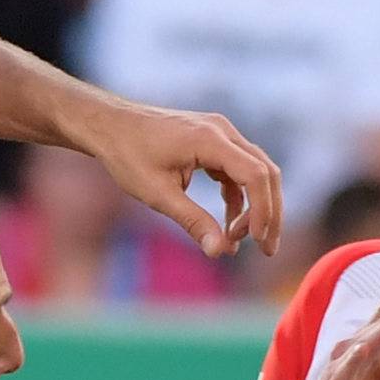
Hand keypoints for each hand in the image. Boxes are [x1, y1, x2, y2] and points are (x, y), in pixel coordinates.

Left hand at [79, 99, 284, 259]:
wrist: (110, 126)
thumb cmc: (128, 155)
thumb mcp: (159, 195)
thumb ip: (193, 222)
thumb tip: (220, 252)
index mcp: (211, 139)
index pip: (256, 175)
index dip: (263, 211)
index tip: (256, 241)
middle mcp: (222, 131)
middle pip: (266, 173)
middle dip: (269, 213)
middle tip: (266, 250)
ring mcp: (220, 134)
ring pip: (256, 172)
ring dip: (255, 207)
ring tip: (241, 241)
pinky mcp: (214, 142)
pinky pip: (238, 171)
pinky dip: (239, 198)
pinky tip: (229, 224)